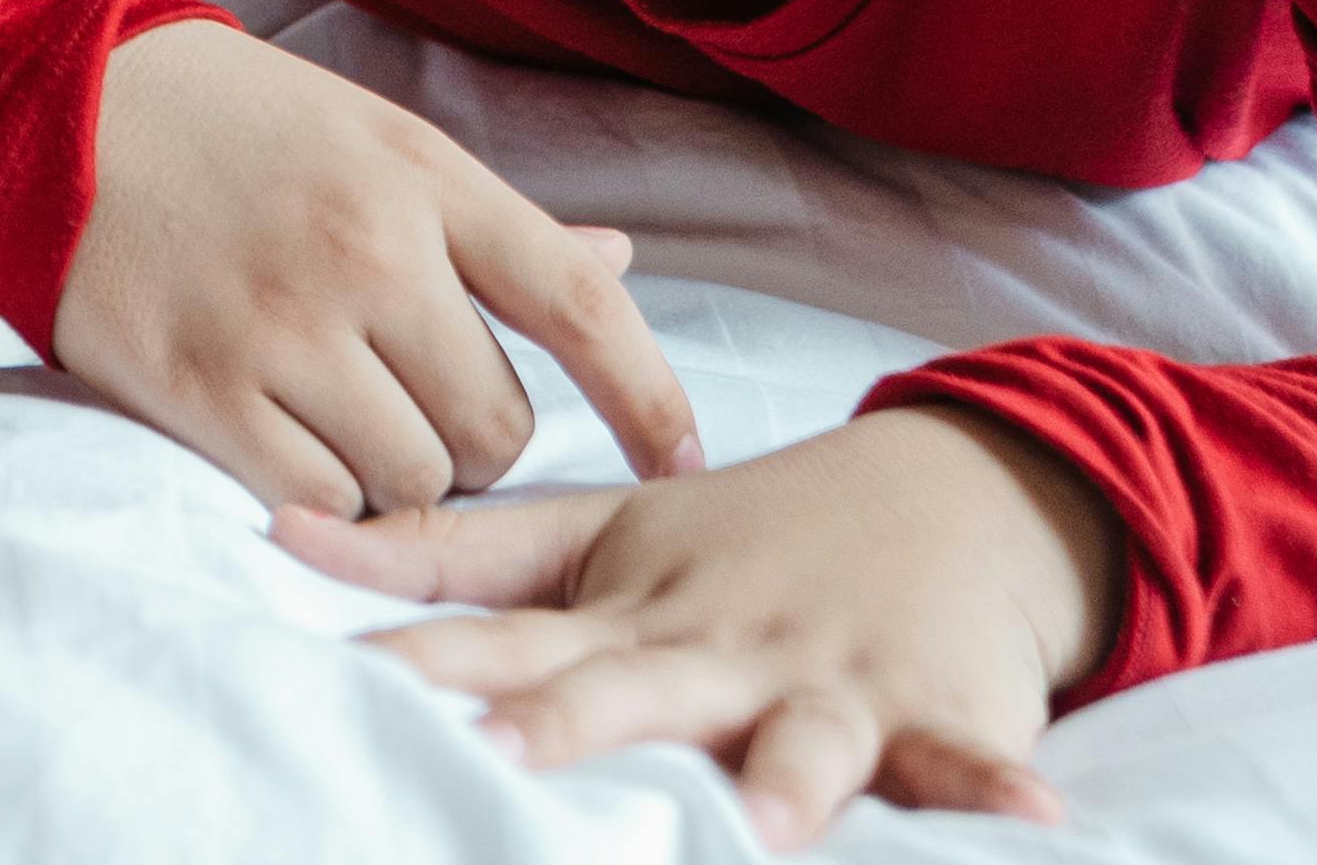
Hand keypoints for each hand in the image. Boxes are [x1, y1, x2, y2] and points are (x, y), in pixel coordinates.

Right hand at [56, 20, 699, 515]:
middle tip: (415, 405)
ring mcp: (281, 324)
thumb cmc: (231, 125)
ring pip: (413, 478)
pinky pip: (318, 501)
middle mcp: (365, 251)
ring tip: (344, 422)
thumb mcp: (373, 139)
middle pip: (495, 423)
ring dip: (397, 478)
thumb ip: (494, 221)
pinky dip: (323, 497)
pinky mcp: (200, 387)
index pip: (577, 301)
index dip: (650, 395)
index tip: (682, 461)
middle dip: (473, 441)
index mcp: (422, 178)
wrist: (50, 104)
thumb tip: (616, 263)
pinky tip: (290, 448)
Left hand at [280, 408, 1118, 845]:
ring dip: (790, 776)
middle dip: (569, 727)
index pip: (504, 639)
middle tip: (502, 757)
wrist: (936, 494)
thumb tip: (281, 534)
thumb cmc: (733, 540)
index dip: (426, 664)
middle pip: (631, 691)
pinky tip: (1034, 816)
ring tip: (767, 823)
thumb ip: (444, 552)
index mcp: (624, 612)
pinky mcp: (932, 709)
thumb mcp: (592, 536)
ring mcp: (826, 680)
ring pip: (802, 736)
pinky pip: (969, 759)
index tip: (345, 690)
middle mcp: (716, 647)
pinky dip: (997, 788)